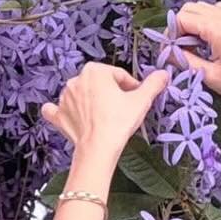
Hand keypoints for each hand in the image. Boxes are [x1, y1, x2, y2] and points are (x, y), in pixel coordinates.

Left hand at [41, 61, 170, 162]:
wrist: (98, 148)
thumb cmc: (119, 122)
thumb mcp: (141, 101)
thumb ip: (153, 84)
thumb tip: (164, 74)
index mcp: (95, 70)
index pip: (118, 75)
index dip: (131, 87)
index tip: (137, 98)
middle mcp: (76, 80)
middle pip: (100, 84)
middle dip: (111, 93)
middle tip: (123, 109)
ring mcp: (64, 98)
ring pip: (81, 95)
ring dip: (91, 102)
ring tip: (105, 117)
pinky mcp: (58, 115)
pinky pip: (56, 109)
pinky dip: (62, 111)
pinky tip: (70, 115)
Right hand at [174, 0, 220, 153]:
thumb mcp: (209, 76)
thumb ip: (185, 61)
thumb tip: (168, 53)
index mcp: (217, 29)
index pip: (181, 18)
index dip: (171, 33)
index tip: (169, 51)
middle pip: (190, 8)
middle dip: (179, 26)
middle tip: (179, 48)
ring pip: (203, 8)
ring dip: (193, 22)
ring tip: (193, 46)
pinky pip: (217, 12)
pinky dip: (207, 21)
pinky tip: (208, 41)